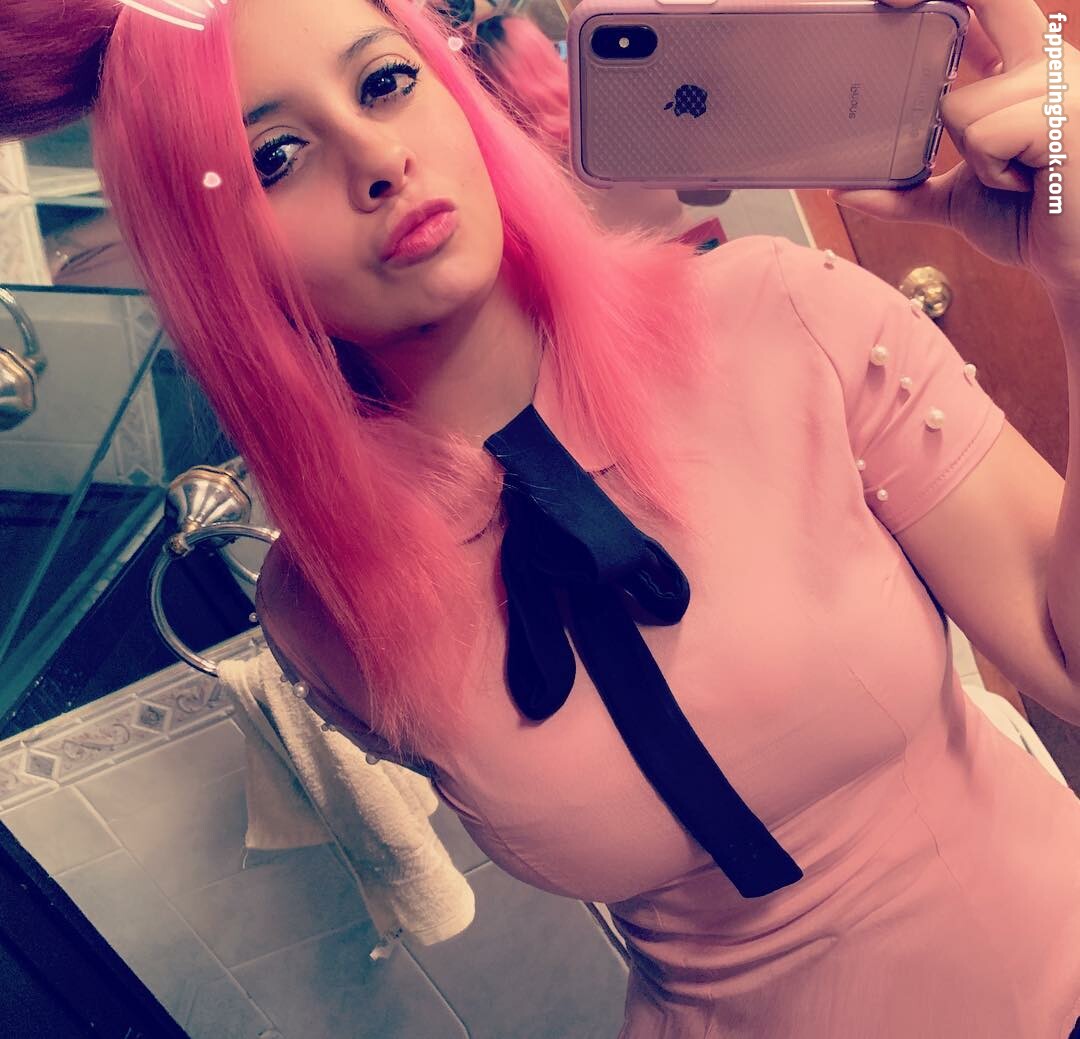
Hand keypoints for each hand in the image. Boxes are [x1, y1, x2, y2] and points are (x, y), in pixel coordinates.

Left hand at [829, 1, 1079, 300]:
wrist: (1072, 260)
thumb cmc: (1027, 220)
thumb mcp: (953, 199)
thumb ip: (904, 189)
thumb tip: (842, 190)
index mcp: (1026, 66)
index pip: (990, 1)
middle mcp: (1048, 61)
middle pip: (973, 27)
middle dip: (953, 68)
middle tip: (941, 80)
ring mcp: (1063, 83)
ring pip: (960, 106)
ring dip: (974, 158)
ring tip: (1015, 176)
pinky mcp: (1065, 113)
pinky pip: (983, 132)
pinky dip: (990, 169)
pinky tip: (1028, 180)